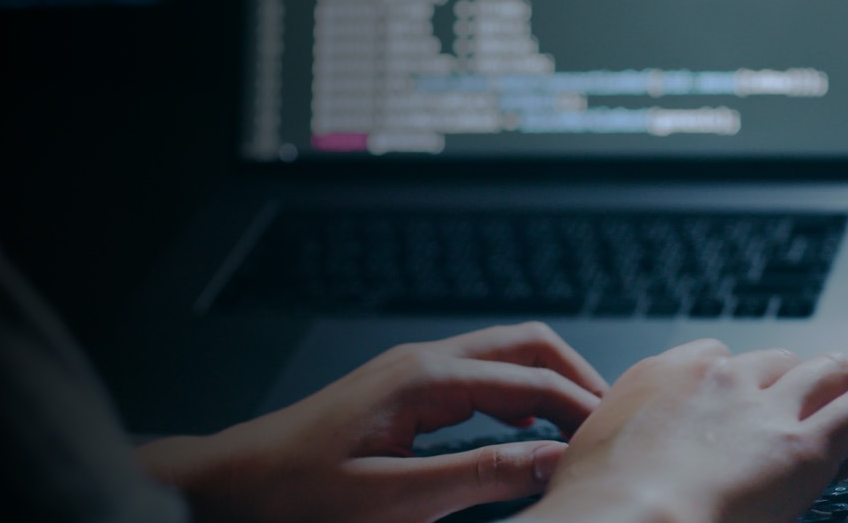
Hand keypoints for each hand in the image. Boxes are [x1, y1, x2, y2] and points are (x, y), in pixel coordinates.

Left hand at [136, 322, 608, 522]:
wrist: (235, 483)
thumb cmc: (297, 493)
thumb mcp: (392, 500)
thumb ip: (478, 478)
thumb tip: (550, 461)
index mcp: (424, 379)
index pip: (529, 378)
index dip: (579, 405)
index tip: (613, 435)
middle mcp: (424, 362)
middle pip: (525, 346)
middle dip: (575, 379)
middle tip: (610, 423)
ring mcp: (415, 371)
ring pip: (506, 358)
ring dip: (549, 386)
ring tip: (581, 430)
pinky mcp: (407, 391)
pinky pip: (481, 380)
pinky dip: (518, 398)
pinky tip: (530, 432)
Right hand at [520, 339, 847, 522]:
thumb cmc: (598, 507)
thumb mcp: (596, 458)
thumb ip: (623, 448)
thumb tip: (622, 464)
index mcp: (664, 375)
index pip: (719, 359)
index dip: (740, 386)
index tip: (744, 413)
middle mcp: (719, 377)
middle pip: (777, 362)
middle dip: (792, 386)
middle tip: (798, 422)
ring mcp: (765, 407)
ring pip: (825, 370)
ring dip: (842, 386)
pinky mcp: (805, 443)